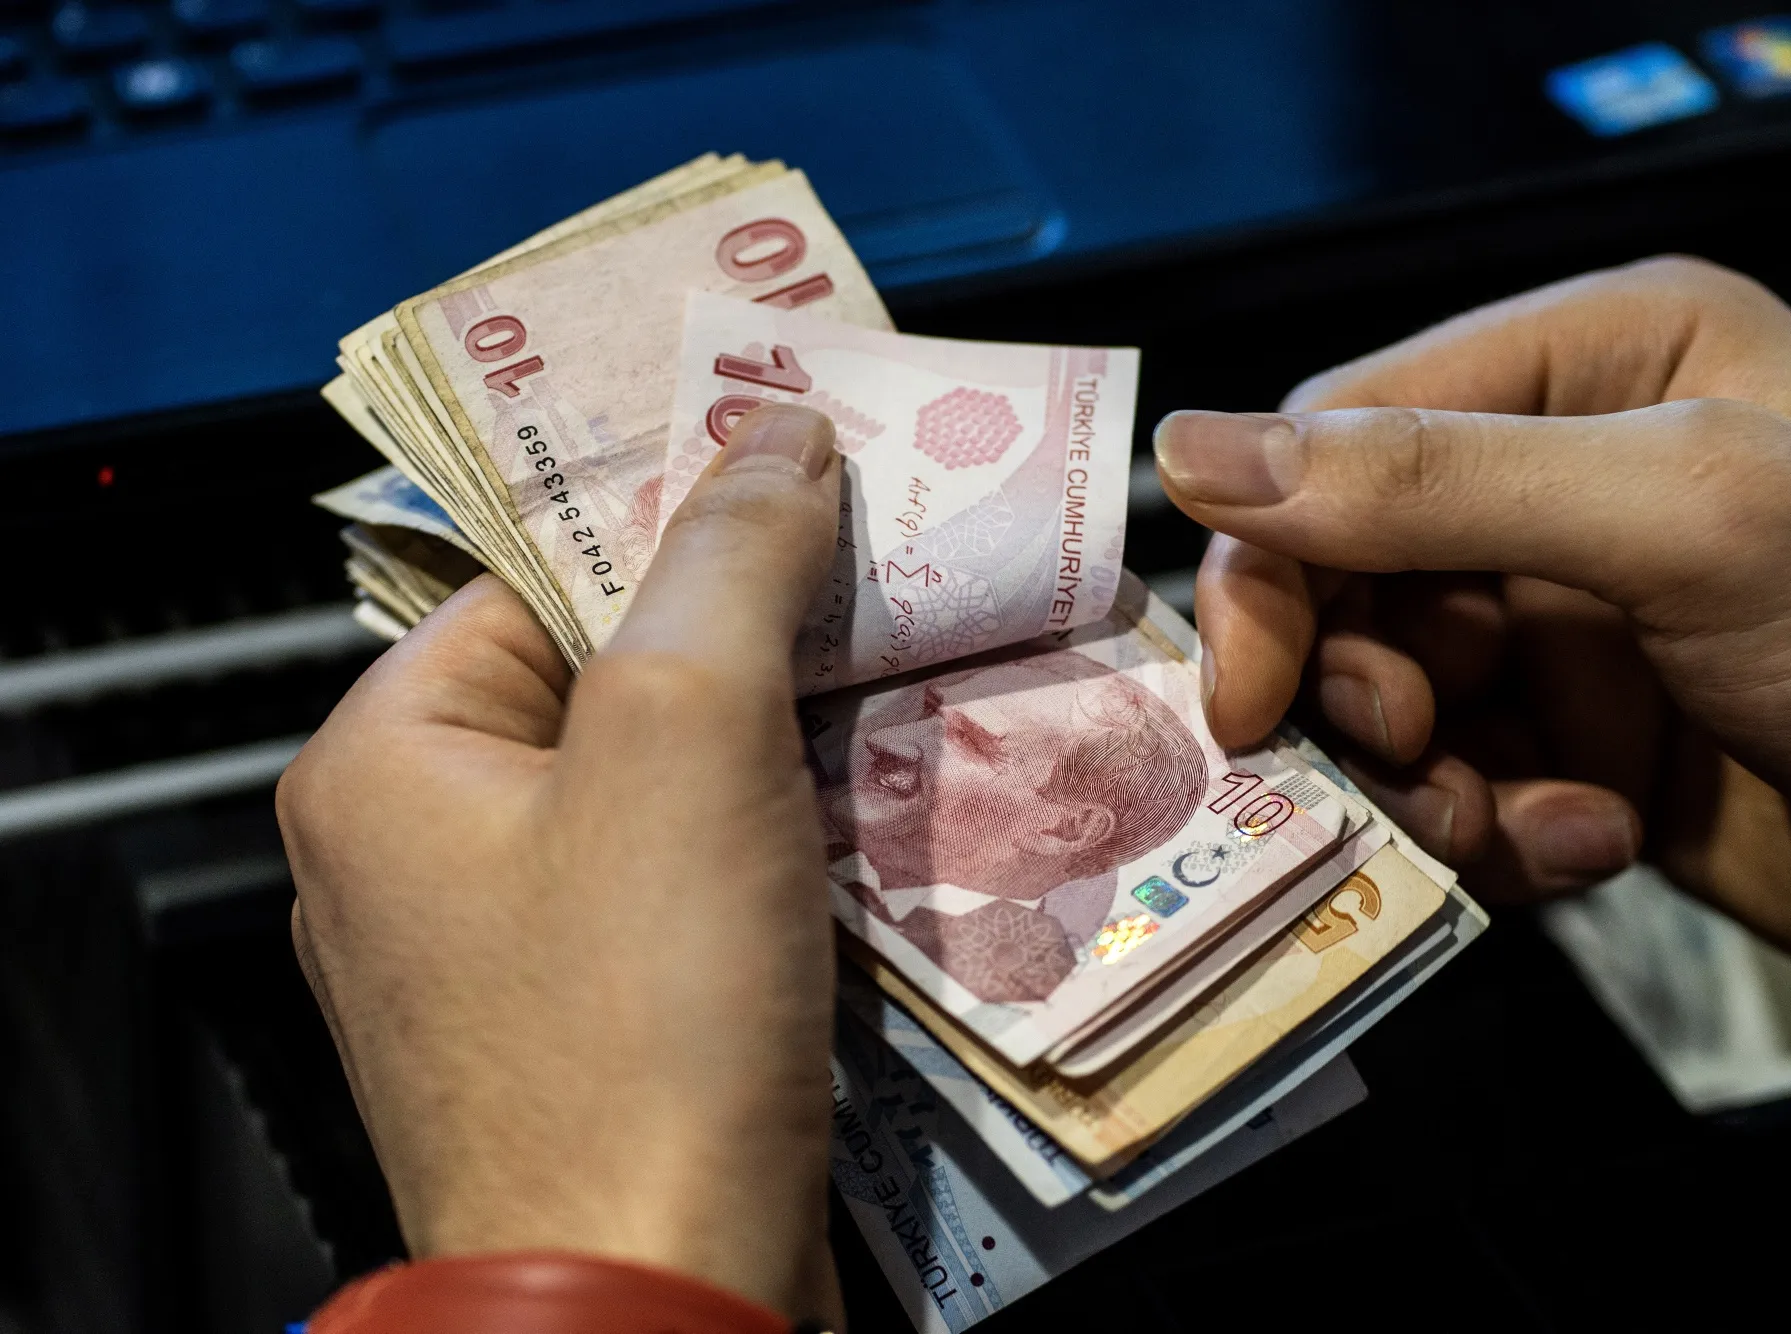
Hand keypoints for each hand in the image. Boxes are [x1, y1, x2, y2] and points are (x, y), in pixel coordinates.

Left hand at [279, 405, 844, 1320]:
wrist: (658, 1296)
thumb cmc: (637, 1027)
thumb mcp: (685, 736)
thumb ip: (727, 561)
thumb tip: (774, 435)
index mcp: (383, 762)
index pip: (543, 574)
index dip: (682, 520)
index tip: (808, 481)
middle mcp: (417, 855)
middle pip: (608, 681)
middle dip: (749, 638)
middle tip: (880, 583)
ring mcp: (503, 955)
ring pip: (660, 790)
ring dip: (778, 748)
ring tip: (898, 692)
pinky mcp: (590, 1028)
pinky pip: (683, 890)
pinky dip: (770, 852)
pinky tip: (866, 829)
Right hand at [1153, 257, 1790, 1024]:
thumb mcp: (1688, 522)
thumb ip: (1434, 482)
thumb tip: (1194, 450)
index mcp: (1596, 359)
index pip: (1344, 436)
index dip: (1274, 561)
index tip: (1250, 690)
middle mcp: (1571, 477)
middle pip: (1348, 578)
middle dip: (1361, 688)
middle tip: (1409, 758)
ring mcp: (1580, 618)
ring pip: (1390, 698)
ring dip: (1428, 780)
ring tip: (1519, 823)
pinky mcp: (1589, 741)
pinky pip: (1459, 782)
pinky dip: (1498, 831)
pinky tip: (1597, 845)